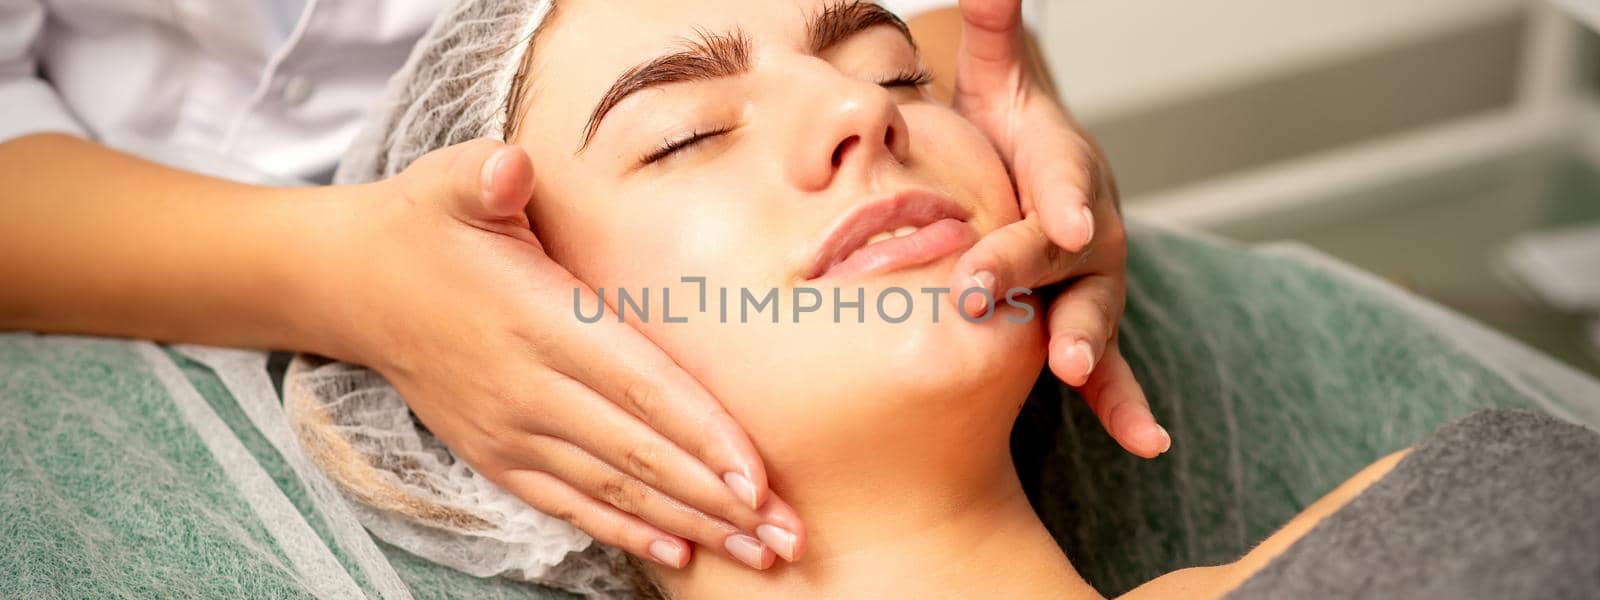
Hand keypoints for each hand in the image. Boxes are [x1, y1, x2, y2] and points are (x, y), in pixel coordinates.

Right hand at [311, 139, 801, 568]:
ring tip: (758, 554)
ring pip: (615, 490)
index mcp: (540, 320)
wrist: (349, 285)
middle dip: (720, 499)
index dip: (701, 435)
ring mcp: (510, 431)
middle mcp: (528, 389)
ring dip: (691, 525)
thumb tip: (512, 165)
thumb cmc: (423, 225)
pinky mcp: (495, 455)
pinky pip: (569, 505)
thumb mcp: (450, 182)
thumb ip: (486, 175)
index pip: (639, 387)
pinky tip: (677, 554)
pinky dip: (624, 531)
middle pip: (641, 454)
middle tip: (789, 537)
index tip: (757, 479)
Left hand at [945, 0, 1168, 457]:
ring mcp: (1094, 281)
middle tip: (978, 295)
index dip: (1064, 198)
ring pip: (1094, 311)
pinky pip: (1114, 369)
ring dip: (1088, 343)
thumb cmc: (1004, 136)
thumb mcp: (995, 81)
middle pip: (1064, 249)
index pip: (1062, 177)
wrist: (1034, 184)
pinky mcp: (1087, 325)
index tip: (1064, 222)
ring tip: (1073, 372)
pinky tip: (1146, 443)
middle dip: (1026, 271)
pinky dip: (1127, 405)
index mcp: (1062, 165)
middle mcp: (1090, 225)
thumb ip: (996, 33)